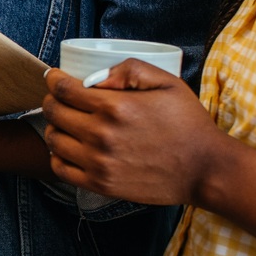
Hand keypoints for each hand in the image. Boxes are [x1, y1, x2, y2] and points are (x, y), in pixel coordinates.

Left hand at [40, 60, 230, 205]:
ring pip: (53, 140)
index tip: (53, 76)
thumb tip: (96, 75)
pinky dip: (57, 155)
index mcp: (116, 108)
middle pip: (54, 112)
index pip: (64, 90)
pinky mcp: (101, 184)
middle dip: (51, 100)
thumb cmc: (189, 124)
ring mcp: (99, 163)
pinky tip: (68, 147)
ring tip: (64, 122)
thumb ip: (131, 70)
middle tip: (58, 97)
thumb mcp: (168, 83)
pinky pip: (61, 169)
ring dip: (53, 126)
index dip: (53, 79)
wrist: (205, 169)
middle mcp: (102, 135)